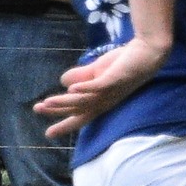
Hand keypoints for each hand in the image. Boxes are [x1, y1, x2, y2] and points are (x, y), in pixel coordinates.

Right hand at [32, 38, 168, 137]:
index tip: (48, 134)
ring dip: (66, 102)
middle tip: (38, 110)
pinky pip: (100, 86)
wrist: (147, 51)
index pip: (81, 115)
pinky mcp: (117, 78)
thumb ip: (82, 77)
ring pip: (86, 101)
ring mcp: (112, 91)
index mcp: (102, 100)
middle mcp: (106, 100)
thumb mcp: (98, 71)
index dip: (65, 124)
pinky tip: (72, 89)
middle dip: (58, 112)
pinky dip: (86, 89)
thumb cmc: (124, 63)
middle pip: (79, 110)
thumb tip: (63, 82)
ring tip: (47, 102)